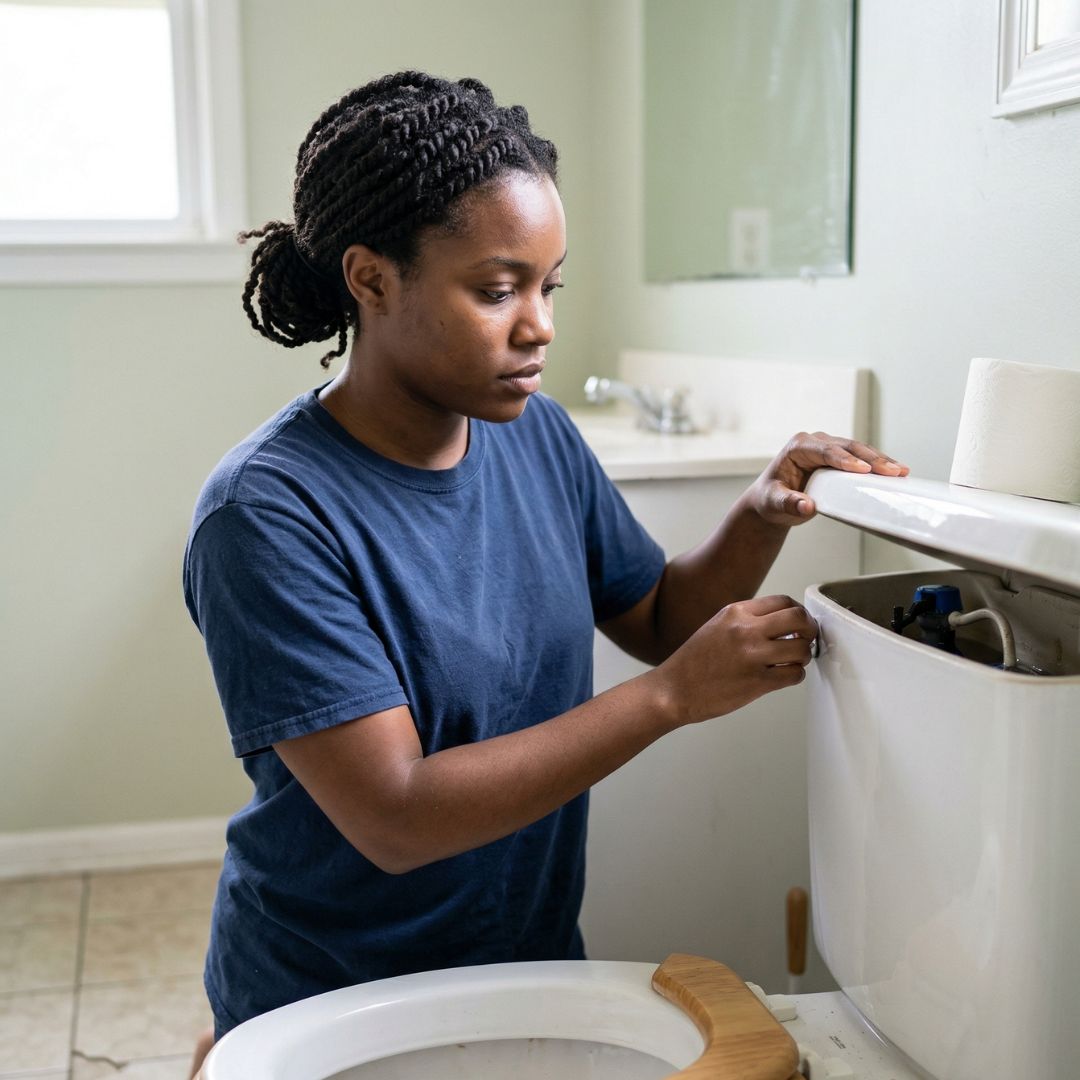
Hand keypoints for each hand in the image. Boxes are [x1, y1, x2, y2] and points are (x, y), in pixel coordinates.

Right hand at [653, 594, 818, 725]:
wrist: (673, 690)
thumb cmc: (693, 663)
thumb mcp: (717, 626)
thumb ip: (746, 620)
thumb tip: (780, 622)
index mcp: (735, 612)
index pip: (783, 601)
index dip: (798, 612)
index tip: (799, 623)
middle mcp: (746, 630)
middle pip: (798, 618)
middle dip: (810, 629)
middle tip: (806, 639)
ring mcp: (753, 656)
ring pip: (802, 648)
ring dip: (803, 655)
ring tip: (793, 661)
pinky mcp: (757, 682)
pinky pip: (794, 674)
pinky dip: (795, 675)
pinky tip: (784, 676)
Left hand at [750, 431, 908, 526]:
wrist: (772, 501)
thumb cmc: (771, 499)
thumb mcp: (774, 503)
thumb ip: (789, 503)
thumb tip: (807, 506)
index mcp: (798, 447)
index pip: (825, 450)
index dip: (845, 460)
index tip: (864, 470)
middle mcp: (815, 442)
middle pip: (848, 447)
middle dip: (871, 459)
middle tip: (893, 471)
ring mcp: (829, 448)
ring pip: (859, 451)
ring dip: (881, 461)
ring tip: (901, 472)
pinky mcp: (839, 458)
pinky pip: (861, 459)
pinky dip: (878, 466)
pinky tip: (896, 472)